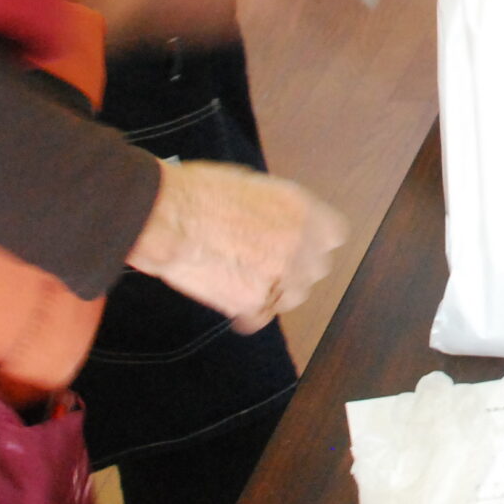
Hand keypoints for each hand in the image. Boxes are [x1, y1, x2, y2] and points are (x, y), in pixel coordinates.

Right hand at [128, 159, 347, 332]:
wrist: (169, 216)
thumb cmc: (200, 192)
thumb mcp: (255, 186)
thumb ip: (280, 211)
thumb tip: (282, 226)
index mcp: (304, 209)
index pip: (333, 237)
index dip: (313, 244)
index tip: (301, 248)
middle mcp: (300, 243)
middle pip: (315, 269)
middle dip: (294, 269)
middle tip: (268, 266)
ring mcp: (281, 276)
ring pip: (292, 297)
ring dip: (275, 293)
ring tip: (248, 283)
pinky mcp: (254, 302)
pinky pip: (261, 318)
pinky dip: (248, 316)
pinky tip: (236, 310)